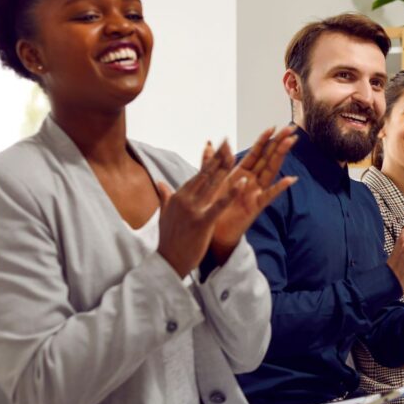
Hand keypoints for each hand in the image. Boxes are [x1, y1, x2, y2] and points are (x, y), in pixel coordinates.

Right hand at [157, 142, 243, 276]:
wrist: (168, 261)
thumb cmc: (169, 238)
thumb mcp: (165, 213)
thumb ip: (166, 196)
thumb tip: (160, 182)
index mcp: (178, 196)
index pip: (198, 174)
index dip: (210, 160)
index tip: (220, 146)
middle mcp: (185, 199)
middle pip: (205, 175)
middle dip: (218, 158)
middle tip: (229, 142)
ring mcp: (192, 210)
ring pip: (212, 185)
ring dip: (225, 169)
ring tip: (235, 155)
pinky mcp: (202, 222)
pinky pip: (219, 205)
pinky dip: (231, 193)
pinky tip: (243, 183)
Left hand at [209, 126, 299, 263]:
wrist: (212, 231)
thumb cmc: (214, 207)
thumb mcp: (212, 181)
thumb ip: (211, 161)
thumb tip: (210, 142)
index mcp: (241, 173)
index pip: (255, 153)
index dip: (263, 140)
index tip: (273, 127)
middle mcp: (252, 181)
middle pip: (268, 158)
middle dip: (278, 143)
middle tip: (291, 129)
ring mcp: (256, 192)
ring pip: (271, 171)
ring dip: (281, 156)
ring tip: (291, 143)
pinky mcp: (256, 206)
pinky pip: (269, 195)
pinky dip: (280, 187)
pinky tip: (291, 179)